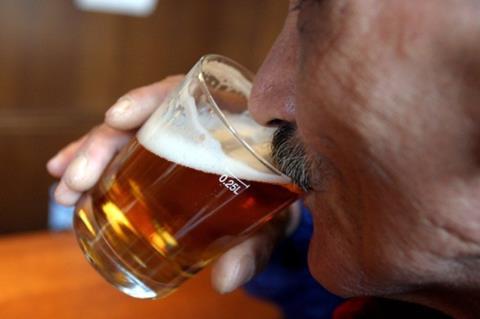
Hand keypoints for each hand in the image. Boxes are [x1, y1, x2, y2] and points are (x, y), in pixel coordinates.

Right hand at [46, 75, 299, 293]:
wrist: (286, 196)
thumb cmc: (281, 198)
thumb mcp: (274, 219)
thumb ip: (256, 246)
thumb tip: (226, 281)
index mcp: (227, 120)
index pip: (185, 94)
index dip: (148, 100)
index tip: (117, 117)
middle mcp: (196, 124)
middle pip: (144, 119)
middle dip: (102, 143)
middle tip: (76, 178)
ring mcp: (177, 141)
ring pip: (126, 138)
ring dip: (89, 158)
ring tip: (64, 189)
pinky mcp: (164, 160)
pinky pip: (127, 158)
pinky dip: (100, 170)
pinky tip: (76, 189)